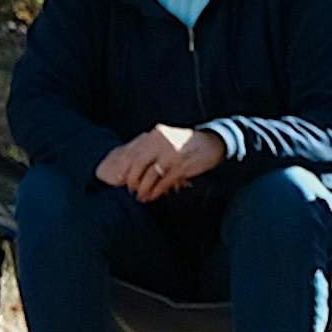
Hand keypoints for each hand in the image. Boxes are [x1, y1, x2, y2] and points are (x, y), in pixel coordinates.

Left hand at [103, 124, 225, 200]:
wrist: (213, 142)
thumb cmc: (186, 142)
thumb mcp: (165, 138)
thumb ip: (150, 148)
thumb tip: (131, 164)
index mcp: (155, 135)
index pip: (133, 152)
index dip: (124, 167)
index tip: (117, 179)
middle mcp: (161, 143)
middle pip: (138, 162)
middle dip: (131, 179)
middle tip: (129, 189)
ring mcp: (172, 155)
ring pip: (151, 174)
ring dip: (143, 188)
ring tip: (140, 197)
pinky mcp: (182, 166)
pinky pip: (164, 181)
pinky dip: (156, 191)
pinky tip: (152, 196)